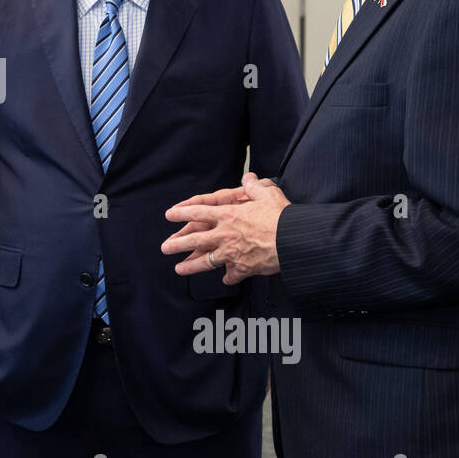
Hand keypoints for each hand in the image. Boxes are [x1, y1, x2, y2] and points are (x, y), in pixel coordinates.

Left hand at [161, 172, 288, 284]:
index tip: (169, 215)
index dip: (182, 212)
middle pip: (195, 240)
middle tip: (165, 248)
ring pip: (206, 261)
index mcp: (229, 215)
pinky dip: (228, 278)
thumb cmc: (282, 217)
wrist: (293, 241)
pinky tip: (225, 279)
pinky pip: (231, 275)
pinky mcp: (243, 268)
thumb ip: (254, 187)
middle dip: (178, 244)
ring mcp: (232, 253)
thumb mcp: (268, 194)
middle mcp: (225, 234)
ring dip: (191, 266)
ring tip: (179, 270)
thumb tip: (249, 177)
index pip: (199, 212)